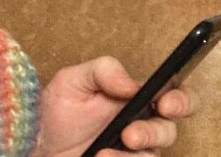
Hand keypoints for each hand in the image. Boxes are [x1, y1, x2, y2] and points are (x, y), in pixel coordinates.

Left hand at [37, 56, 197, 155]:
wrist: (39, 143)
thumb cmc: (57, 111)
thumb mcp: (72, 81)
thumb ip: (102, 71)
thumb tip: (132, 84)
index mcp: (135, 99)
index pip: (174, 96)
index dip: (181, 100)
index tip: (165, 104)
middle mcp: (141, 125)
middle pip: (169, 130)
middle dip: (154, 133)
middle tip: (130, 135)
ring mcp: (135, 152)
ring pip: (153, 156)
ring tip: (104, 153)